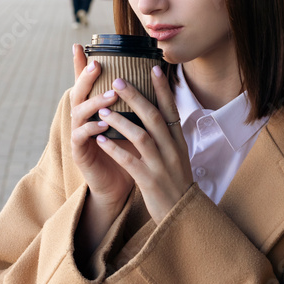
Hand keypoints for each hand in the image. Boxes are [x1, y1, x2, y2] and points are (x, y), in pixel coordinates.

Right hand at [70, 44, 133, 212]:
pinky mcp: (80, 152)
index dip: (80, 65)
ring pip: (79, 113)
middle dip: (86, 77)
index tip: (78, 45)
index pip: (86, 82)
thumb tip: (154, 74)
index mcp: (95, 108)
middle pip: (79, 92)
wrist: (120, 184)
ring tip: (110, 96)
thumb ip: (136, 102)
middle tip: (97, 65)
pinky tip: (103, 125)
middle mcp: (83, 118)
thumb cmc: (127, 150)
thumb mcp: (133, 122)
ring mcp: (79, 134)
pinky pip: (82, 137)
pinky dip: (92, 129)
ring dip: (95, 103)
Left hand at [93, 68, 192, 222]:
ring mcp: (162, 166)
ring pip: (141, 137)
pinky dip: (115, 149)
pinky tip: (100, 140)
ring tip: (102, 110)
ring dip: (120, 121)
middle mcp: (172, 150)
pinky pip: (130, 162)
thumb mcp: (177, 156)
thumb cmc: (175, 182)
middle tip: (117, 80)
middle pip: (153, 117)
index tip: (154, 68)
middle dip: (135, 97)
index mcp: (179, 142)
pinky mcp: (150, 182)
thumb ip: (167, 136)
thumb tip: (157, 112)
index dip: (163, 89)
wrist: (183, 215)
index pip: (171, 110)